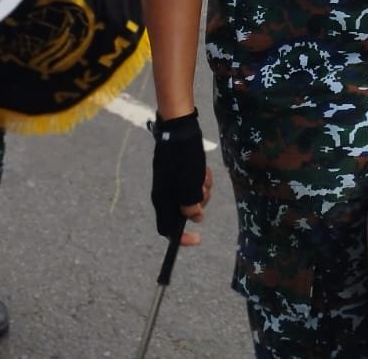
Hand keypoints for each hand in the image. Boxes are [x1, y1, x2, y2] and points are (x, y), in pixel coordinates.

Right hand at [149, 111, 210, 242]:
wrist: (179, 128)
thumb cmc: (183, 157)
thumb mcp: (189, 185)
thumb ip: (190, 206)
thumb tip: (196, 217)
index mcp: (162, 199)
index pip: (167, 229)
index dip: (181, 238)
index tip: (198, 239)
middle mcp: (165, 193)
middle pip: (183, 212)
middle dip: (198, 204)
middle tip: (204, 190)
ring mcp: (171, 182)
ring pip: (191, 197)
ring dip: (202, 189)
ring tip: (204, 176)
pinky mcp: (178, 173)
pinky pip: (192, 184)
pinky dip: (200, 179)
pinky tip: (204, 169)